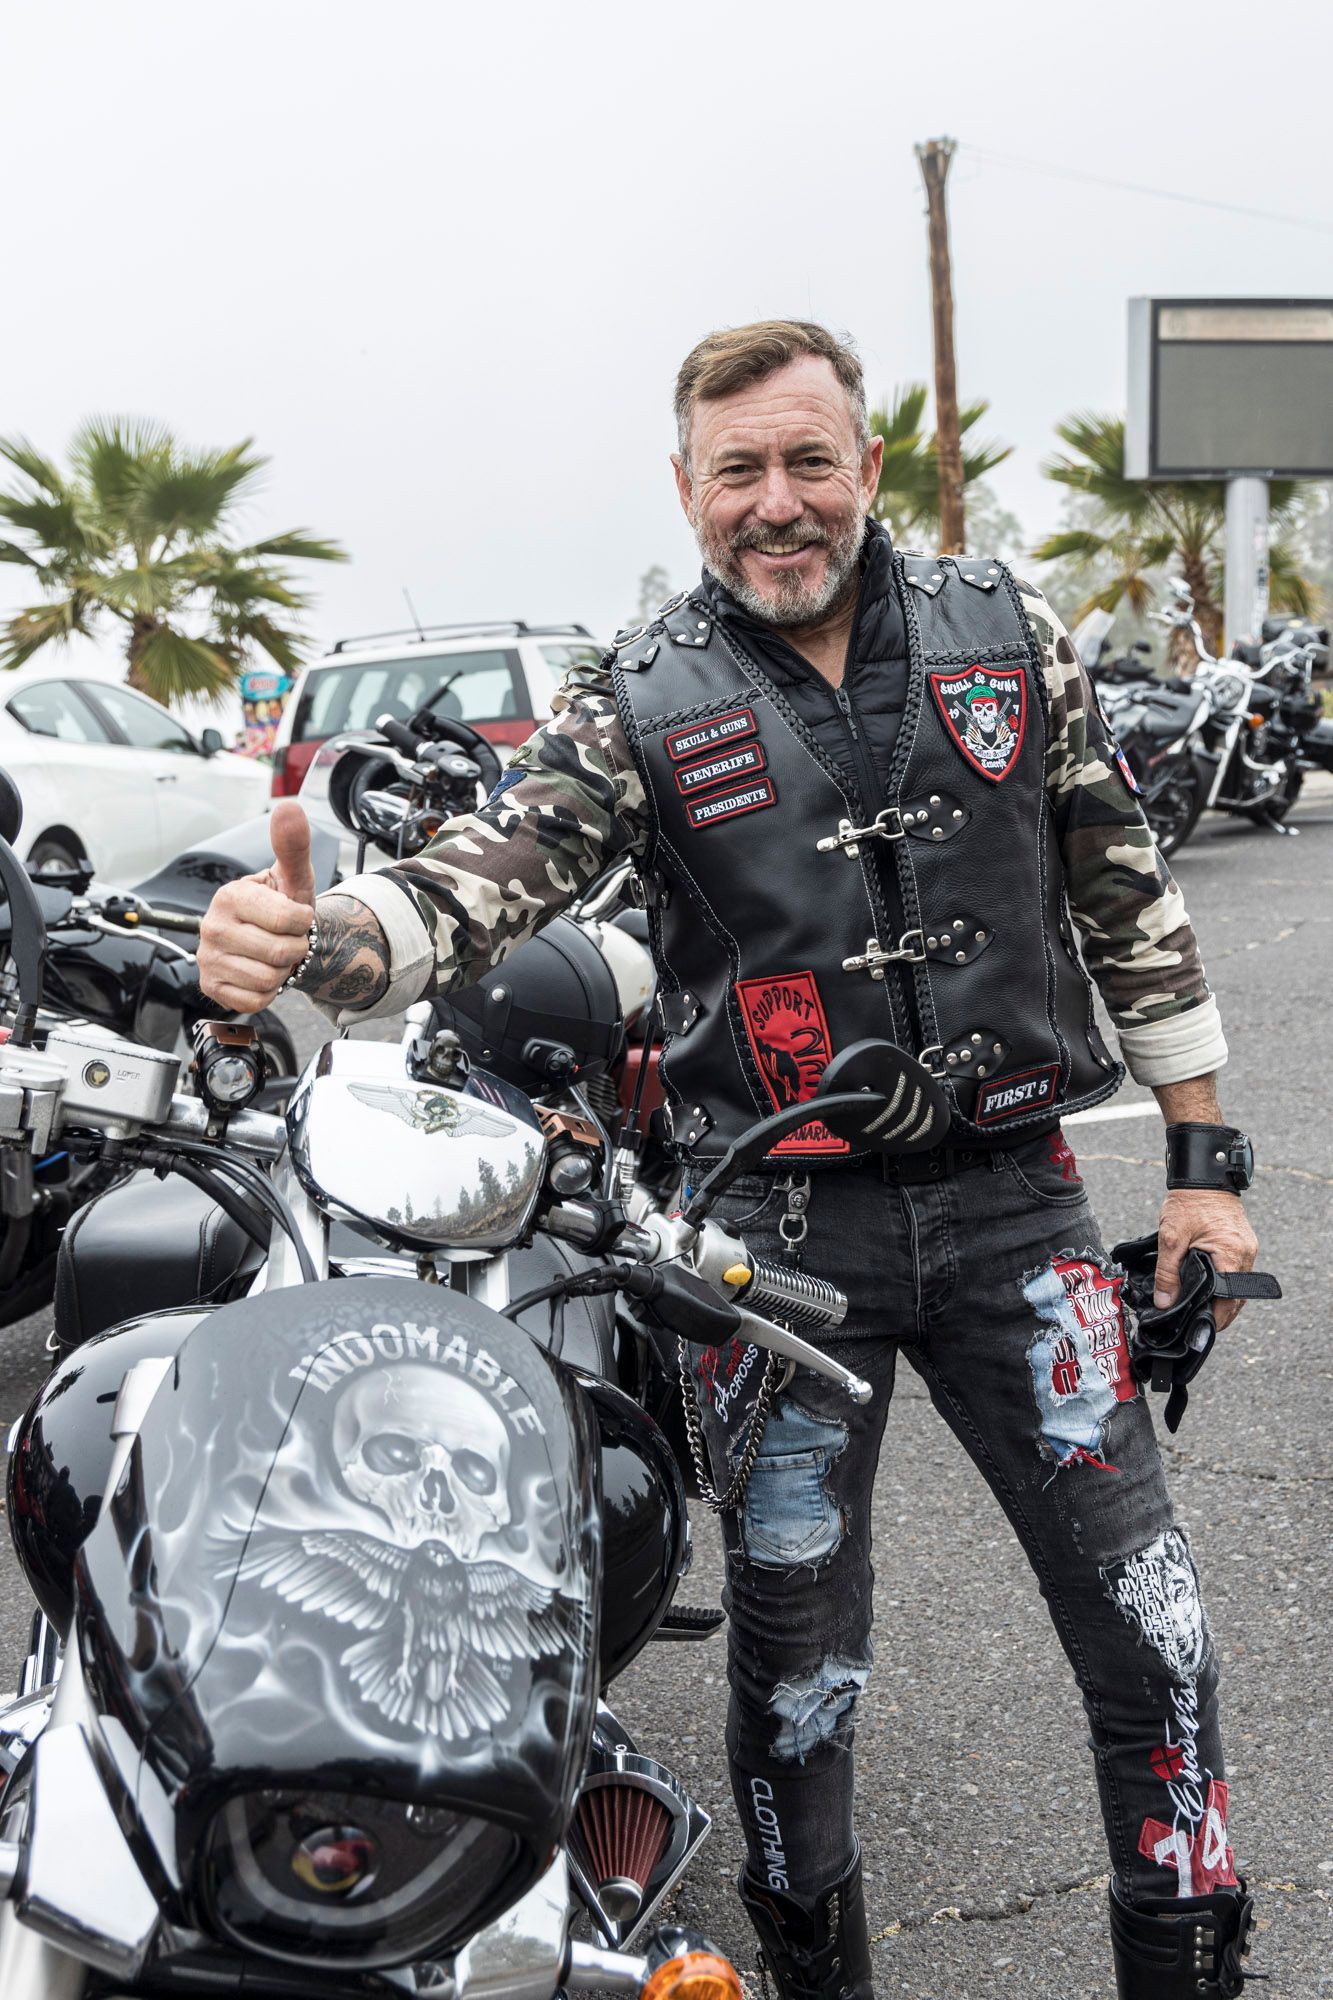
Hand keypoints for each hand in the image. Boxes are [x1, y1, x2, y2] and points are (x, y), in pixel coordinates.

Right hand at [197, 800, 315, 1012]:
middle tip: (287, 939)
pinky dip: (267, 992)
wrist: (272, 939)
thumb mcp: (292, 878)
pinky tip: (259, 972)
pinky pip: (255, 1000)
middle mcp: (211, 925)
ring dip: (282, 971)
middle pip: (280, 953)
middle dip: (295, 949)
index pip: (289, 920)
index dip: (304, 923)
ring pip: (268, 979)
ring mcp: (207, 958)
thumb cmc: (282, 906)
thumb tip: (288, 807)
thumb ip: (293, 846)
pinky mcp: (210, 986)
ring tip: (272, 955)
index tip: (295, 917)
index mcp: (231, 895)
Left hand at [1154, 1187, 1258, 1329]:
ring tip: (1203, 1311)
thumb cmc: (1189, 1202)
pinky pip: (1237, 1271)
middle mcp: (1245, 1254)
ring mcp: (1247, 1248)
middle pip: (1237, 1297)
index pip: (1229, 1300)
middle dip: (1220, 1313)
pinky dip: (1225, 1284)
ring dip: (1223, 1299)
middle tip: (1199, 1325)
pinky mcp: (1243, 1243)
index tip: (1200, 1330)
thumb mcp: (1171, 1238)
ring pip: (1238, 1286)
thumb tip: (1165, 1303)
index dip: (1215, 1318)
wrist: (1204, 1175)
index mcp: (1231, 1255)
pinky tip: (1211, 1289)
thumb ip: (1167, 1273)